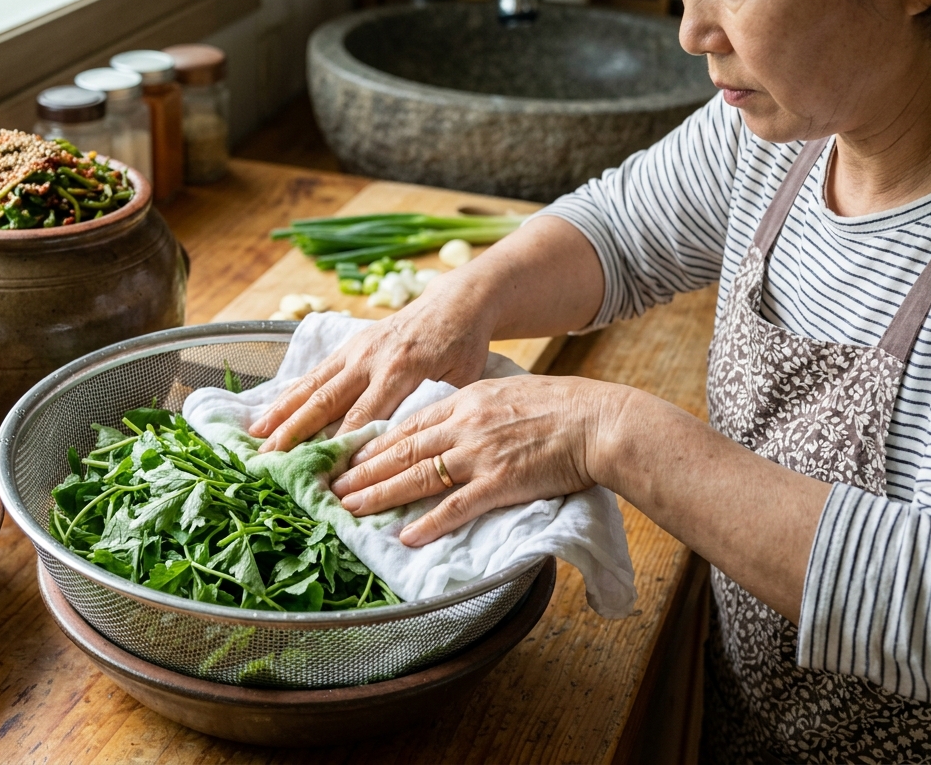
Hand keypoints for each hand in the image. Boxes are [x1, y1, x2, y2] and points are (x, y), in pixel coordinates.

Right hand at [250, 275, 495, 451]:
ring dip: (282, 413)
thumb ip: (430, 409)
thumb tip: (402, 448)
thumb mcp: (461, 379)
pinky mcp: (348, 345)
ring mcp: (355, 350)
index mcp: (401, 369)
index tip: (322, 475)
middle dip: (296, 433)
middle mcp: (370, 358)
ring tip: (256, 438)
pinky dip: (289, 394)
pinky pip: (314, 373)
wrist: (455, 302)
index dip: (341, 447)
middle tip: (272, 460)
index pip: (363, 416)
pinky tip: (270, 412)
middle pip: (326, 402)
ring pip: (312, 386)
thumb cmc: (462, 346)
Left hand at [329, 375, 630, 545]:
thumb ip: (473, 410)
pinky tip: (407, 536)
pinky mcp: (502, 482)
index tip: (347, 457)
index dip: (372, 444)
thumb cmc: (561, 407)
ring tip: (350, 509)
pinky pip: (458, 506)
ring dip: (380, 495)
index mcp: (465, 400)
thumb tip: (447, 427)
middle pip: (402, 451)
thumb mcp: (506, 394)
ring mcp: (481, 454)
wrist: (599, 420)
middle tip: (330, 487)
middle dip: (362, 471)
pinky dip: (430, 522)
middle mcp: (465, 424)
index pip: (407, 425)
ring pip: (418, 476)